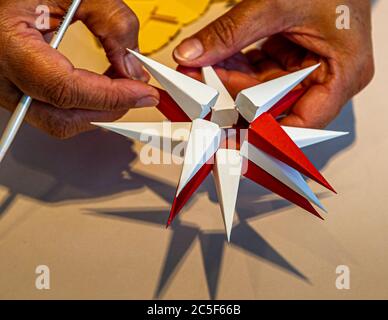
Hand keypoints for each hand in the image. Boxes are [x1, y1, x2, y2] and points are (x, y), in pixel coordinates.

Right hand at [0, 0, 158, 138]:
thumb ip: (111, 21)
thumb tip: (133, 65)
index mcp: (9, 45)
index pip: (65, 89)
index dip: (111, 96)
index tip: (143, 94)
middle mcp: (3, 76)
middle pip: (62, 118)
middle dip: (109, 109)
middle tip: (138, 93)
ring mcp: (9, 89)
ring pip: (59, 122)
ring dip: (99, 110)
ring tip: (123, 87)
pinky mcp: (18, 92)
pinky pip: (54, 112)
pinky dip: (85, 106)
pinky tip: (103, 89)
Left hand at [173, 0, 373, 127]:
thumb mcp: (277, 4)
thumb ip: (231, 33)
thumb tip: (191, 55)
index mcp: (343, 74)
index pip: (301, 123)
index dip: (262, 134)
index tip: (227, 136)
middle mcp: (327, 78)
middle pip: (274, 107)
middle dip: (233, 101)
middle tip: (198, 99)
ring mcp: (308, 70)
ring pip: (261, 91)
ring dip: (227, 82)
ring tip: (195, 76)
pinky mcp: (292, 60)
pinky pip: (259, 72)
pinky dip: (235, 67)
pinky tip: (210, 64)